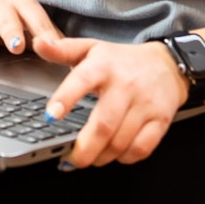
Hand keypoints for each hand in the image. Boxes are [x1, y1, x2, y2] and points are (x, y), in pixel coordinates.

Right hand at [0, 0, 59, 55]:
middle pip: (9, 19)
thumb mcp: (42, 29)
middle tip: (16, 46)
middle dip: (11, 32)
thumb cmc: (26, 22)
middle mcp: (6, 9)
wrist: (1, 3)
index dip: (43, 31)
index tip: (50, 45)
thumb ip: (55, 42)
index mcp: (27, 8)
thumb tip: (78, 62)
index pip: (37, 18)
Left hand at [36, 37, 189, 168]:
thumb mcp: (92, 48)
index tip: (50, 116)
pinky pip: (142, 148)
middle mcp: (125, 85)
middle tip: (70, 160)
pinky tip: (114, 156)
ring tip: (89, 159)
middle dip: (84, 149)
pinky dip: (125, 158)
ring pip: (121, 141)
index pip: (82, 80)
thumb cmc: (122, 60)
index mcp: (103, 66)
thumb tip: (37, 43)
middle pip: (103, 125)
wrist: (167, 64)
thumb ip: (62, 49)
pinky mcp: (161, 120)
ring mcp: (145, 104)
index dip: (65, 98)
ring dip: (101, 157)